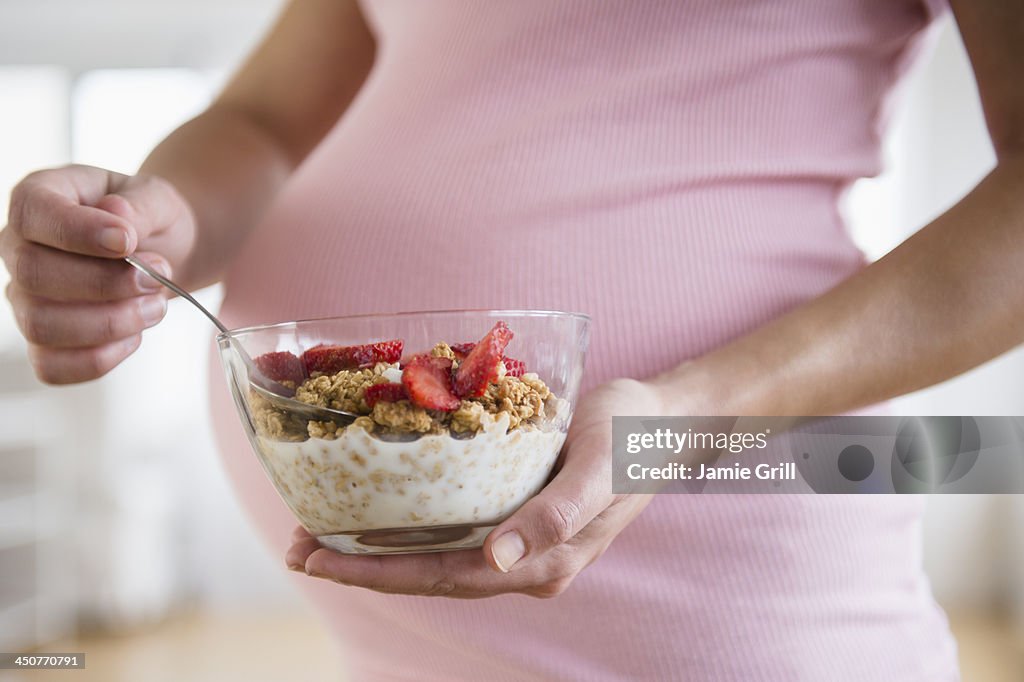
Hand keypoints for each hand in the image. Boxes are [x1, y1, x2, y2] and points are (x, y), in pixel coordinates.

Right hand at [1, 165, 195, 382]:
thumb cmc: (149, 221)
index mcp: (39, 198)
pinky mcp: (44, 341)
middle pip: (35, 274)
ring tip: (156, 306)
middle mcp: (19, 249)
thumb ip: (141, 206)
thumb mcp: (158, 199)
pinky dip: (99, 358)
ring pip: (42, 325)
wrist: (162, 254)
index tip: (128, 242)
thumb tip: (117, 218)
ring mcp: (26, 298)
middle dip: (106, 283)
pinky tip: (134, 336)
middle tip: (158, 276)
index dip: (78, 232)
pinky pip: (52, 366)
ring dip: (110, 323)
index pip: (34, 213)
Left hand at [285, 378, 663, 597]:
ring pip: (436, 557)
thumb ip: (558, 514)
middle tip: (298, 545)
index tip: (320, 557)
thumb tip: (499, 560)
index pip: (445, 578)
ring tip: (320, 532)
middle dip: (362, 565)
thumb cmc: (635, 435)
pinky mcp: (518, 516)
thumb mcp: (603, 466)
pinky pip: (452, 532)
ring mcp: (522, 543)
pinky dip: (408, 525)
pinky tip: (379, 509)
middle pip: (431, 574)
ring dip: (378, 548)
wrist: (665, 421)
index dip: (379, 572)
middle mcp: (527, 563)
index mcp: (545, 561)